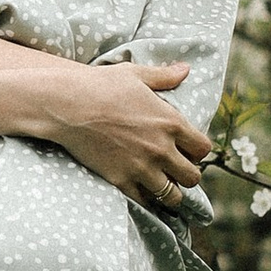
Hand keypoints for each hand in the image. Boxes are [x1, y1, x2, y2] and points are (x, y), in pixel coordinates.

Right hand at [42, 62, 212, 209]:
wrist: (68, 105)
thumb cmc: (101, 85)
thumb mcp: (136, 74)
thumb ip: (164, 76)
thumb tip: (185, 69)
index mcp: (171, 122)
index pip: (203, 149)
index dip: (198, 152)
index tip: (187, 151)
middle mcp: (162, 148)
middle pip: (193, 177)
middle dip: (187, 175)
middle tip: (175, 171)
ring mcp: (142, 167)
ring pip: (172, 196)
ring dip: (169, 192)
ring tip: (161, 186)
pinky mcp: (121, 180)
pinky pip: (144, 201)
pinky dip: (145, 199)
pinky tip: (141, 191)